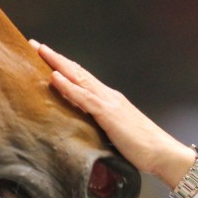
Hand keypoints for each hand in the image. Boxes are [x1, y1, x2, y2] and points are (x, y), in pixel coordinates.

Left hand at [35, 41, 197, 188]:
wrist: (163, 153)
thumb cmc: (141, 148)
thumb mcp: (114, 134)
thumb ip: (98, 126)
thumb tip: (81, 128)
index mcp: (108, 100)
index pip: (81, 78)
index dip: (63, 66)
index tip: (44, 57)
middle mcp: (107, 95)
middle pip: (77, 72)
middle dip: (54, 58)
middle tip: (33, 44)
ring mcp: (108, 102)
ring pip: (78, 78)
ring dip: (57, 64)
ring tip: (39, 51)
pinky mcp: (109, 114)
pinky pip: (84, 97)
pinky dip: (68, 86)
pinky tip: (55, 77)